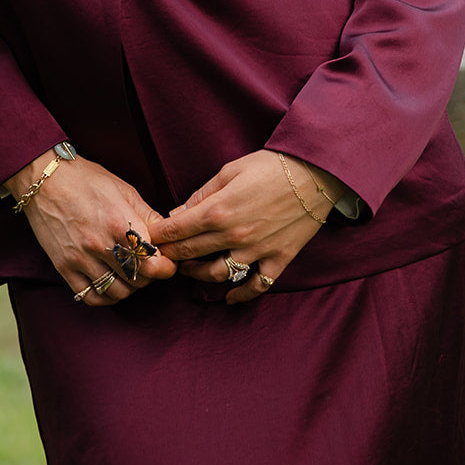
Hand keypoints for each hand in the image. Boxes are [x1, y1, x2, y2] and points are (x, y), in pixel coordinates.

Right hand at [6, 149, 176, 306]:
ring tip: (129, 272)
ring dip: (129, 287)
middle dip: (149, 275)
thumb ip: (148, 216)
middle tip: (147, 264)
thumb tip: (168, 236)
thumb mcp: (124, 191)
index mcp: (120, 223)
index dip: (166, 267)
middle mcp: (101, 245)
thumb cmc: (87, 180)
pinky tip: (109, 283)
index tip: (166, 262)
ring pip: (117, 292)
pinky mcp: (64, 267)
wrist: (45, 180)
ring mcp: (80, 258)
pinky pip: (90, 296)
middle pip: (138, 280)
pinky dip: (105, 296)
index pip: (154, 264)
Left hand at [149, 150, 342, 303]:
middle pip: (190, 254)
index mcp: (218, 210)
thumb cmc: (270, 167)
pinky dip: (241, 295)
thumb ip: (201, 195)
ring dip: (198, 275)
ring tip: (190, 269)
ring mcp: (257, 251)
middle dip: (171, 255)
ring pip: (217, 275)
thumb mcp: (229, 171)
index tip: (150, 239)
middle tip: (162, 255)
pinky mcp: (278, 259)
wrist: (314, 174)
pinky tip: (228, 298)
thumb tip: (177, 213)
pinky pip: (257, 286)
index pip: (175, 231)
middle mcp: (234, 235)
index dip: (158, 237)